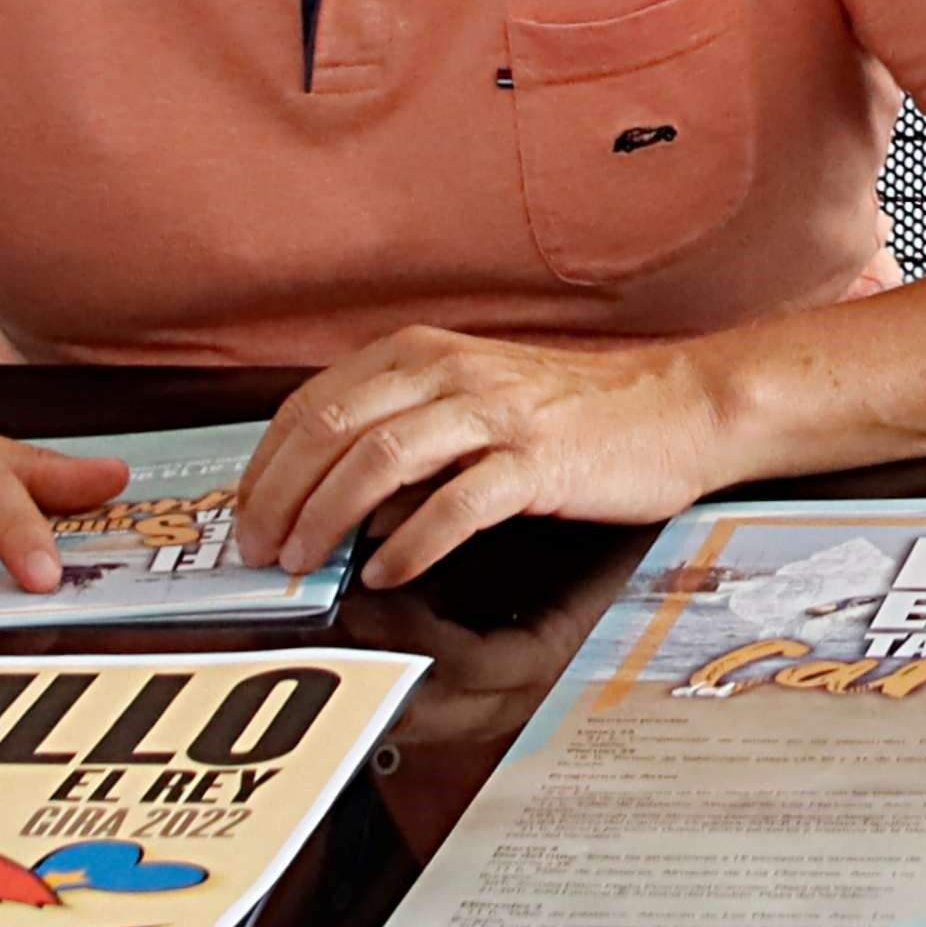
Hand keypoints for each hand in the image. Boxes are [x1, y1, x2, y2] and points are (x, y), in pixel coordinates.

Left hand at [234, 326, 739, 590]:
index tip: (245, 513)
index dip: (266, 463)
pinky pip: (456, 506)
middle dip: (280, 496)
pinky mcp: (538, 462)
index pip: (313, 403)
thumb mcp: (475, 399)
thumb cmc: (576, 410)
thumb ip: (406, 434)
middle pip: (331, 430)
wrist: (679, 406)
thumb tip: (335, 500)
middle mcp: (451, 372)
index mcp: (424, 353)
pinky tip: (387, 573)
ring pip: (379, 461)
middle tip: (259, 550)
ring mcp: (495, 415)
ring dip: (327, 519)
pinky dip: (410, 546)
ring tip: (307, 563)